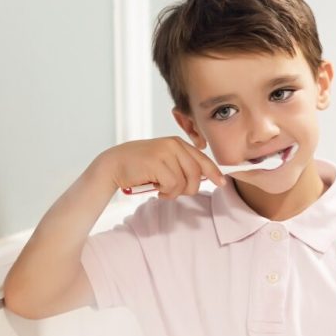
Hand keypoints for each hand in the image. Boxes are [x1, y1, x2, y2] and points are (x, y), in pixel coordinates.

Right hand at [96, 137, 225, 198]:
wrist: (113, 165)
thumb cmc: (139, 167)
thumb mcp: (163, 162)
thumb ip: (181, 166)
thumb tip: (204, 178)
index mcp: (176, 143)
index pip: (202, 158)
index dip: (214, 172)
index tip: (222, 183)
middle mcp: (173, 145)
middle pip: (197, 173)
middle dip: (189, 189)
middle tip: (173, 192)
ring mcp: (165, 153)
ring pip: (185, 182)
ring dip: (173, 192)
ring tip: (161, 189)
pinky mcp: (157, 163)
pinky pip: (173, 185)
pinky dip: (166, 193)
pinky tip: (155, 189)